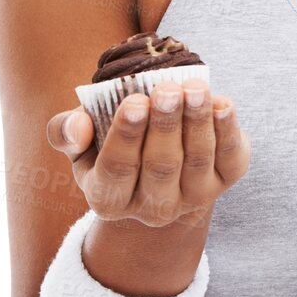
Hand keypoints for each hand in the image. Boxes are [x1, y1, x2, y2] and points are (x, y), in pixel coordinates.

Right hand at [45, 78, 250, 229]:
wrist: (160, 167)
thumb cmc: (112, 147)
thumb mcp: (81, 143)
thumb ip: (66, 133)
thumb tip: (76, 125)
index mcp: (109, 199)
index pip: (117, 170)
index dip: (127, 136)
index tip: (136, 102)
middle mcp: (152, 209)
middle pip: (161, 166)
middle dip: (165, 125)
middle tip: (167, 89)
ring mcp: (191, 199)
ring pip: (197, 160)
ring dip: (197, 121)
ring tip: (194, 87)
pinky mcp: (224, 182)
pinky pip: (230, 160)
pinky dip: (228, 130)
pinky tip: (222, 104)